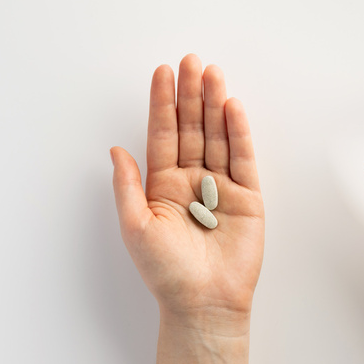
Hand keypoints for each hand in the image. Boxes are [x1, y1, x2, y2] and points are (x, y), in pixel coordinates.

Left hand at [111, 54, 263, 333]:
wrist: (204, 302)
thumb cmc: (166, 272)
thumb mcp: (135, 227)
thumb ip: (128, 185)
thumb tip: (115, 149)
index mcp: (163, 186)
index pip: (163, 135)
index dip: (162, 104)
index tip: (162, 73)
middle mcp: (192, 180)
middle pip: (192, 128)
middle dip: (190, 95)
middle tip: (190, 61)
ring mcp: (221, 186)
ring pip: (217, 136)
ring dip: (214, 104)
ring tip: (212, 74)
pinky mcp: (248, 196)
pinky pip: (242, 158)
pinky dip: (238, 132)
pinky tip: (232, 107)